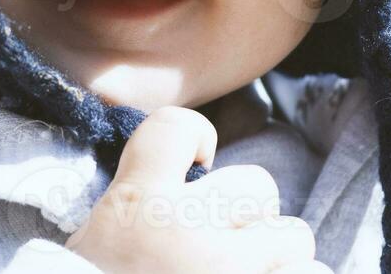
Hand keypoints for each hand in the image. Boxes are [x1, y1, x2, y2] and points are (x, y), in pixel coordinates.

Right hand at [66, 106, 331, 273]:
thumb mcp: (96, 251)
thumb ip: (142, 210)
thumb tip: (195, 175)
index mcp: (134, 211)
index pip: (174, 130)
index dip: (191, 138)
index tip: (196, 162)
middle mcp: (187, 235)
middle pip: (257, 187)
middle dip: (247, 221)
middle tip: (220, 255)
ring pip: (294, 240)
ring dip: (277, 264)